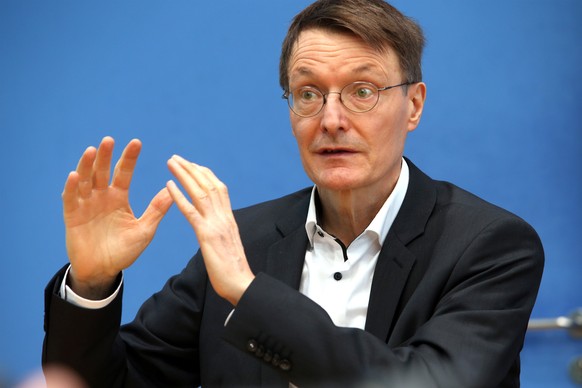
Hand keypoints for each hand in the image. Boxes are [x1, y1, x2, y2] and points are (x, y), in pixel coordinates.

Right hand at [62, 137, 172, 297]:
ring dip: (87, 165)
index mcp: (119, 197)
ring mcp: (86, 205)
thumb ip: (156, 210)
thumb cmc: (124, 251)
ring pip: (85, 180)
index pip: (124, 173)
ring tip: (92, 150)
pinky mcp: (72, 216)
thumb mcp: (144, 230)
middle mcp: (101, 197)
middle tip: (110, 139)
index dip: (129, 158)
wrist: (103, 270)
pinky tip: (74, 176)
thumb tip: (173, 190)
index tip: (137, 142)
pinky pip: (70, 199)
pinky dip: (71, 187)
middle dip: (106, 156)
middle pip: (103, 171)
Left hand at [166, 155, 253, 305]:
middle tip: (176, 157)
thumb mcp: (229, 247)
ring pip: (200, 192)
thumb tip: (217, 232)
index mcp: (229, 220)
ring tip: (170, 162)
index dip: (205, 174)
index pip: (219, 189)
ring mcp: (216, 225)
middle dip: (192, 168)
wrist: (242, 286)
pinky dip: (179, 197)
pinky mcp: (207, 236)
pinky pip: (191, 212)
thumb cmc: (235, 273)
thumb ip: (223, 234)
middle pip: (208, 185)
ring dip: (184, 175)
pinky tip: (169, 186)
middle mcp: (224, 218)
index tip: (193, 165)